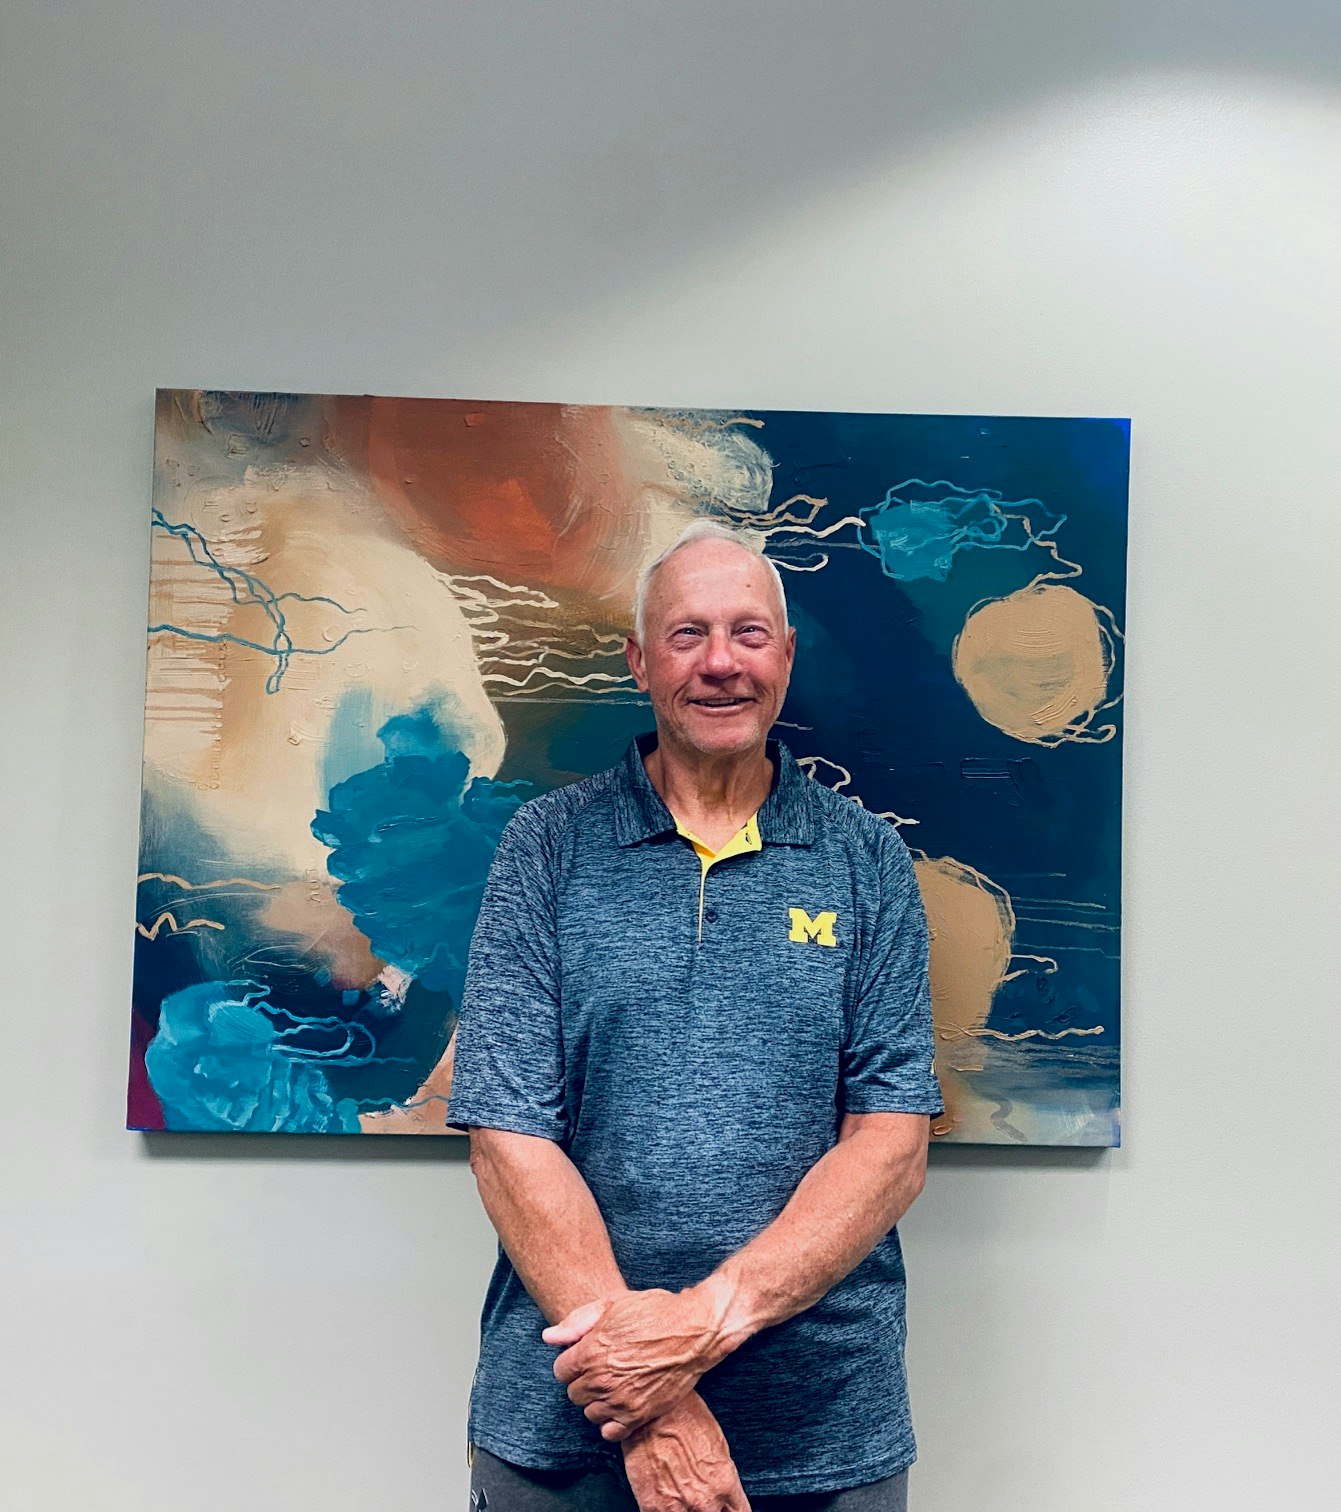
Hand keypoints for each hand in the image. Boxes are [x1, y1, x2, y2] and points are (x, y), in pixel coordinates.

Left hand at [543, 1287, 728, 1439]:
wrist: (694, 1331)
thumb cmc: (655, 1312)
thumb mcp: (612, 1304)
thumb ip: (577, 1322)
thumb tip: (549, 1337)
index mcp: (590, 1352)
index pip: (560, 1371)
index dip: (572, 1361)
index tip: (586, 1355)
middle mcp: (601, 1380)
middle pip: (573, 1394)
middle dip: (583, 1380)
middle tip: (602, 1367)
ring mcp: (620, 1400)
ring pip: (590, 1413)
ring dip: (597, 1400)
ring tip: (614, 1384)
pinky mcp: (639, 1415)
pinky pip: (610, 1432)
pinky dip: (612, 1422)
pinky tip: (622, 1403)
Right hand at [620, 1391, 749, 1511]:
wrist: (651, 1412)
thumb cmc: (683, 1417)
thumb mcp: (717, 1443)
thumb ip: (722, 1475)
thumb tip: (725, 1491)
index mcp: (724, 1483)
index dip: (731, 1510)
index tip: (726, 1507)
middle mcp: (704, 1500)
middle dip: (710, 1509)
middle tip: (698, 1493)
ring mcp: (678, 1507)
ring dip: (688, 1511)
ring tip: (679, 1492)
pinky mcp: (652, 1507)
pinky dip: (665, 1510)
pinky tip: (664, 1495)